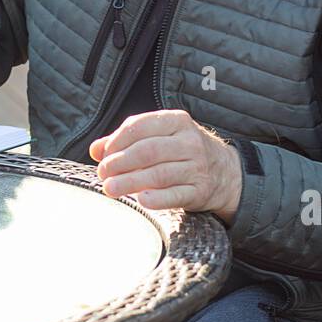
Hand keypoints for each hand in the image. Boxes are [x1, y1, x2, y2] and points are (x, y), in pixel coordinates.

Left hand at [89, 109, 242, 222]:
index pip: (140, 126)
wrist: (225, 172)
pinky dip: (156, 199)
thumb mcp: (161, 137)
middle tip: (103, 173)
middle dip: (120, 163)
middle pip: (147, 151)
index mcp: (177, 121)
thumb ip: (127, 140)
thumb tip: (95, 149)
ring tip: (110, 188)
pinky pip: (175, 195)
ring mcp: (196, 167)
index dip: (116, 141)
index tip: (102, 155)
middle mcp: (189, 142)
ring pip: (158, 174)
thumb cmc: (182, 151)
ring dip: (130, 182)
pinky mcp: (199, 191)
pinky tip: (140, 200)